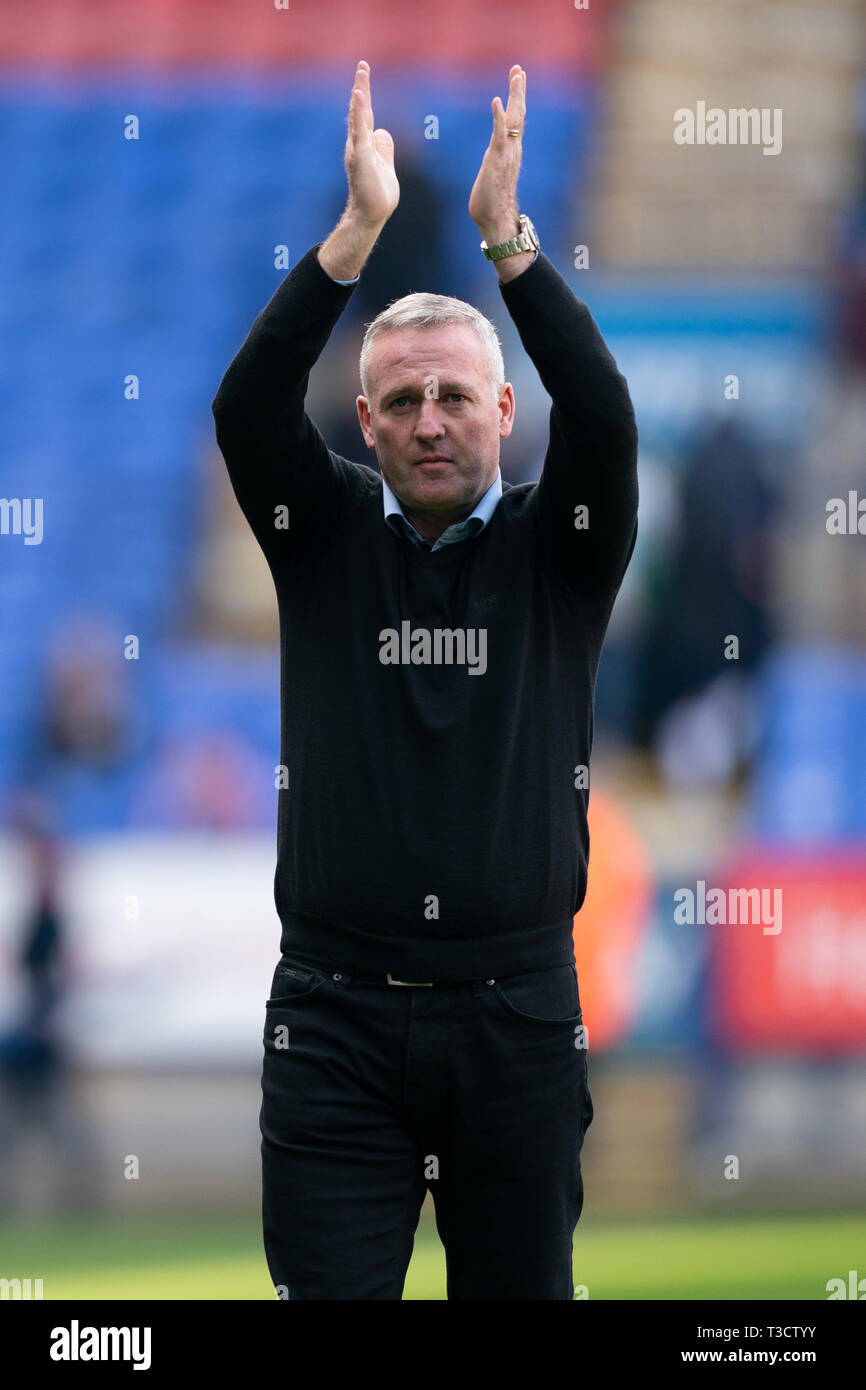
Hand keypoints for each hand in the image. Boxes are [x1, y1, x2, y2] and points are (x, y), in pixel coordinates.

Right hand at [343, 59, 398, 226]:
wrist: (370, 215)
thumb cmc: (377, 195)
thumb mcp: (385, 165)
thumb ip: (384, 148)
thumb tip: (382, 132)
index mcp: (365, 144)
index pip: (366, 114)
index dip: (365, 93)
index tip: (364, 71)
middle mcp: (358, 144)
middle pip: (360, 110)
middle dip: (361, 86)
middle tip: (362, 65)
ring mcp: (358, 150)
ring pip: (358, 118)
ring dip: (360, 96)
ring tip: (361, 75)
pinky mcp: (361, 159)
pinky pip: (360, 132)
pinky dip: (359, 114)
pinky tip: (359, 98)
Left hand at [469, 65, 525, 243]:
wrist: (496, 220)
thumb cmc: (492, 204)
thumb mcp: (493, 175)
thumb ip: (495, 163)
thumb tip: (494, 160)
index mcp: (511, 151)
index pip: (515, 120)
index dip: (516, 98)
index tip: (518, 77)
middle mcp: (512, 149)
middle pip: (518, 114)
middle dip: (519, 91)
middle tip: (519, 70)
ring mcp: (506, 153)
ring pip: (513, 119)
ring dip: (515, 96)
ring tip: (516, 76)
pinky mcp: (497, 159)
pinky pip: (498, 134)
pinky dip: (498, 116)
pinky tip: (497, 100)